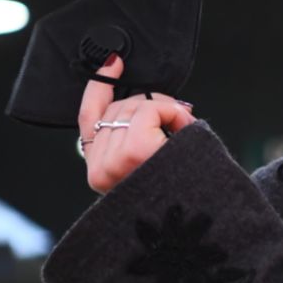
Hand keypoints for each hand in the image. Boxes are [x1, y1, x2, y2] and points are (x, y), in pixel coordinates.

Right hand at [79, 53, 194, 193]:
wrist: (195, 219)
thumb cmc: (182, 192)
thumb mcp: (153, 160)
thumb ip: (136, 134)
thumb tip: (146, 102)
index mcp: (100, 171)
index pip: (87, 118)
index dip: (98, 86)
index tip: (112, 63)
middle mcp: (100, 169)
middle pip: (117, 108)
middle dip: (150, 104)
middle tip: (178, 116)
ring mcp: (114, 162)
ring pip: (135, 107)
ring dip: (165, 111)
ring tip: (184, 128)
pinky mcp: (134, 152)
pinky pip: (149, 111)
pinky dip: (170, 112)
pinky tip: (183, 126)